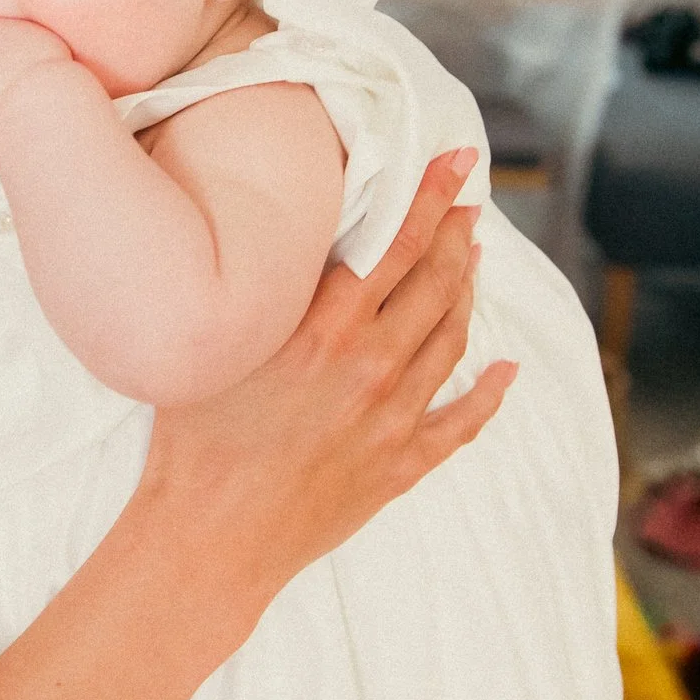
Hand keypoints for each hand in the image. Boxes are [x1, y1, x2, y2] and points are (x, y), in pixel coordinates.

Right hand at [135, 147, 511, 619]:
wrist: (208, 538)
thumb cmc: (192, 439)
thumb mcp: (220, 341)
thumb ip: (264, 291)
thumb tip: (286, 240)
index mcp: (325, 329)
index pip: (396, 243)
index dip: (430, 196)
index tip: (455, 162)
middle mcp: (370, 368)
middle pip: (434, 283)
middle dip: (457, 233)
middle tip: (468, 200)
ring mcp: (392, 419)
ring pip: (451, 340)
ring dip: (468, 293)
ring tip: (474, 260)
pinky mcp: (398, 467)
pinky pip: (460, 422)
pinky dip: (490, 395)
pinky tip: (507, 371)